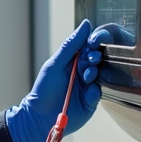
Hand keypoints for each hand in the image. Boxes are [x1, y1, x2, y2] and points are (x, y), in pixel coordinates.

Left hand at [7, 20, 111, 141]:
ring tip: (86, 76)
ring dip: (94, 73)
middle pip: (96, 60)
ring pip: (99, 75)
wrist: (40, 117)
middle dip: (94, 58)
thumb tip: (86, 24)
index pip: (88, 47)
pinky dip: (94, 91)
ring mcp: (87, 87)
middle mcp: (82, 72)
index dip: (93, 43)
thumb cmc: (44, 89)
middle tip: (90, 60)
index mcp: (73, 61)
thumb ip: (71, 45)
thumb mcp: (55, 64)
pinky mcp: (91, 102)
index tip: (94, 42)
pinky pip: (98, 93)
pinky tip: (87, 93)